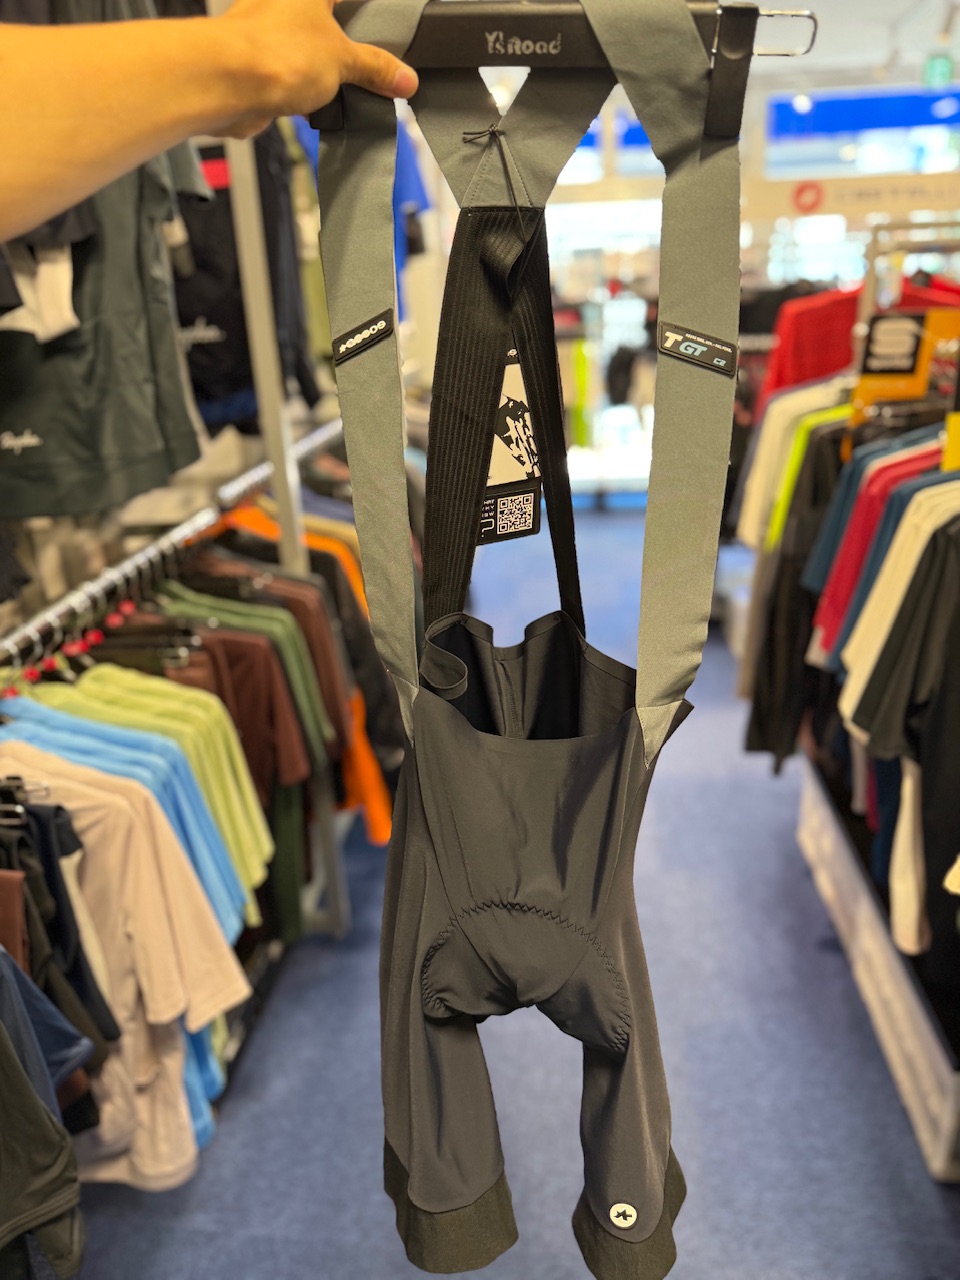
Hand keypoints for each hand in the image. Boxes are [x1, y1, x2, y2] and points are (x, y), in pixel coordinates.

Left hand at [214, 0, 418, 137]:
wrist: (226, 85)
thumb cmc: (273, 53)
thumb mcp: (344, 61)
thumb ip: (377, 68)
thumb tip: (404, 77)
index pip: (349, 0)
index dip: (368, 13)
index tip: (387, 32)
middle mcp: (285, 4)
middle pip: (328, 22)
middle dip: (350, 48)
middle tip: (374, 70)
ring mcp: (269, 33)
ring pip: (309, 50)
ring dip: (327, 74)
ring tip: (346, 91)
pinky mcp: (259, 64)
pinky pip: (292, 76)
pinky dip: (306, 92)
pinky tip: (317, 106)